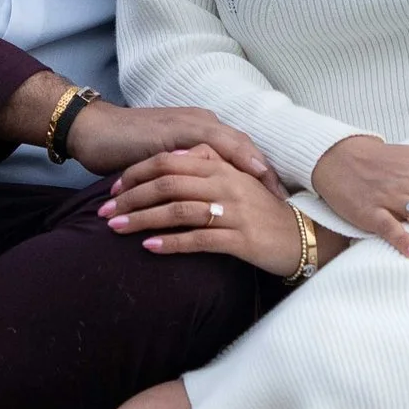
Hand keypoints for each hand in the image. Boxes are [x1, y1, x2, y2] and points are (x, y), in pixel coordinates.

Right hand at [0, 72, 276, 185]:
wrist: (92, 131)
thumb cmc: (126, 148)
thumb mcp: (166, 160)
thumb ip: (188, 170)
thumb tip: (207, 195)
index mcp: (201, 127)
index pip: (240, 150)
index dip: (261, 171)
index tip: (281, 196)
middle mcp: (199, 121)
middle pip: (243, 145)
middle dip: (265, 171)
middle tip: (285, 198)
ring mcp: (185, 123)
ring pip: (230, 143)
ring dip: (251, 165)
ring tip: (270, 189)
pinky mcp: (171, 131)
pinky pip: (204, 145)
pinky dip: (222, 161)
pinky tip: (234, 178)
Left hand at [100, 144, 313, 279]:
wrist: (303, 237)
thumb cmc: (264, 212)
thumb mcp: (238, 181)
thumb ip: (209, 166)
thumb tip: (174, 160)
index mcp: (224, 165)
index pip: (171, 161)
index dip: (139, 172)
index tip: (116, 188)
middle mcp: (227, 183)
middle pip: (167, 183)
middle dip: (131, 197)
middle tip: (104, 211)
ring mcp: (234, 210)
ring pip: (177, 210)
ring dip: (141, 219)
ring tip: (115, 229)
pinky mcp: (239, 238)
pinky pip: (197, 238)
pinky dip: (169, 242)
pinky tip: (148, 247)